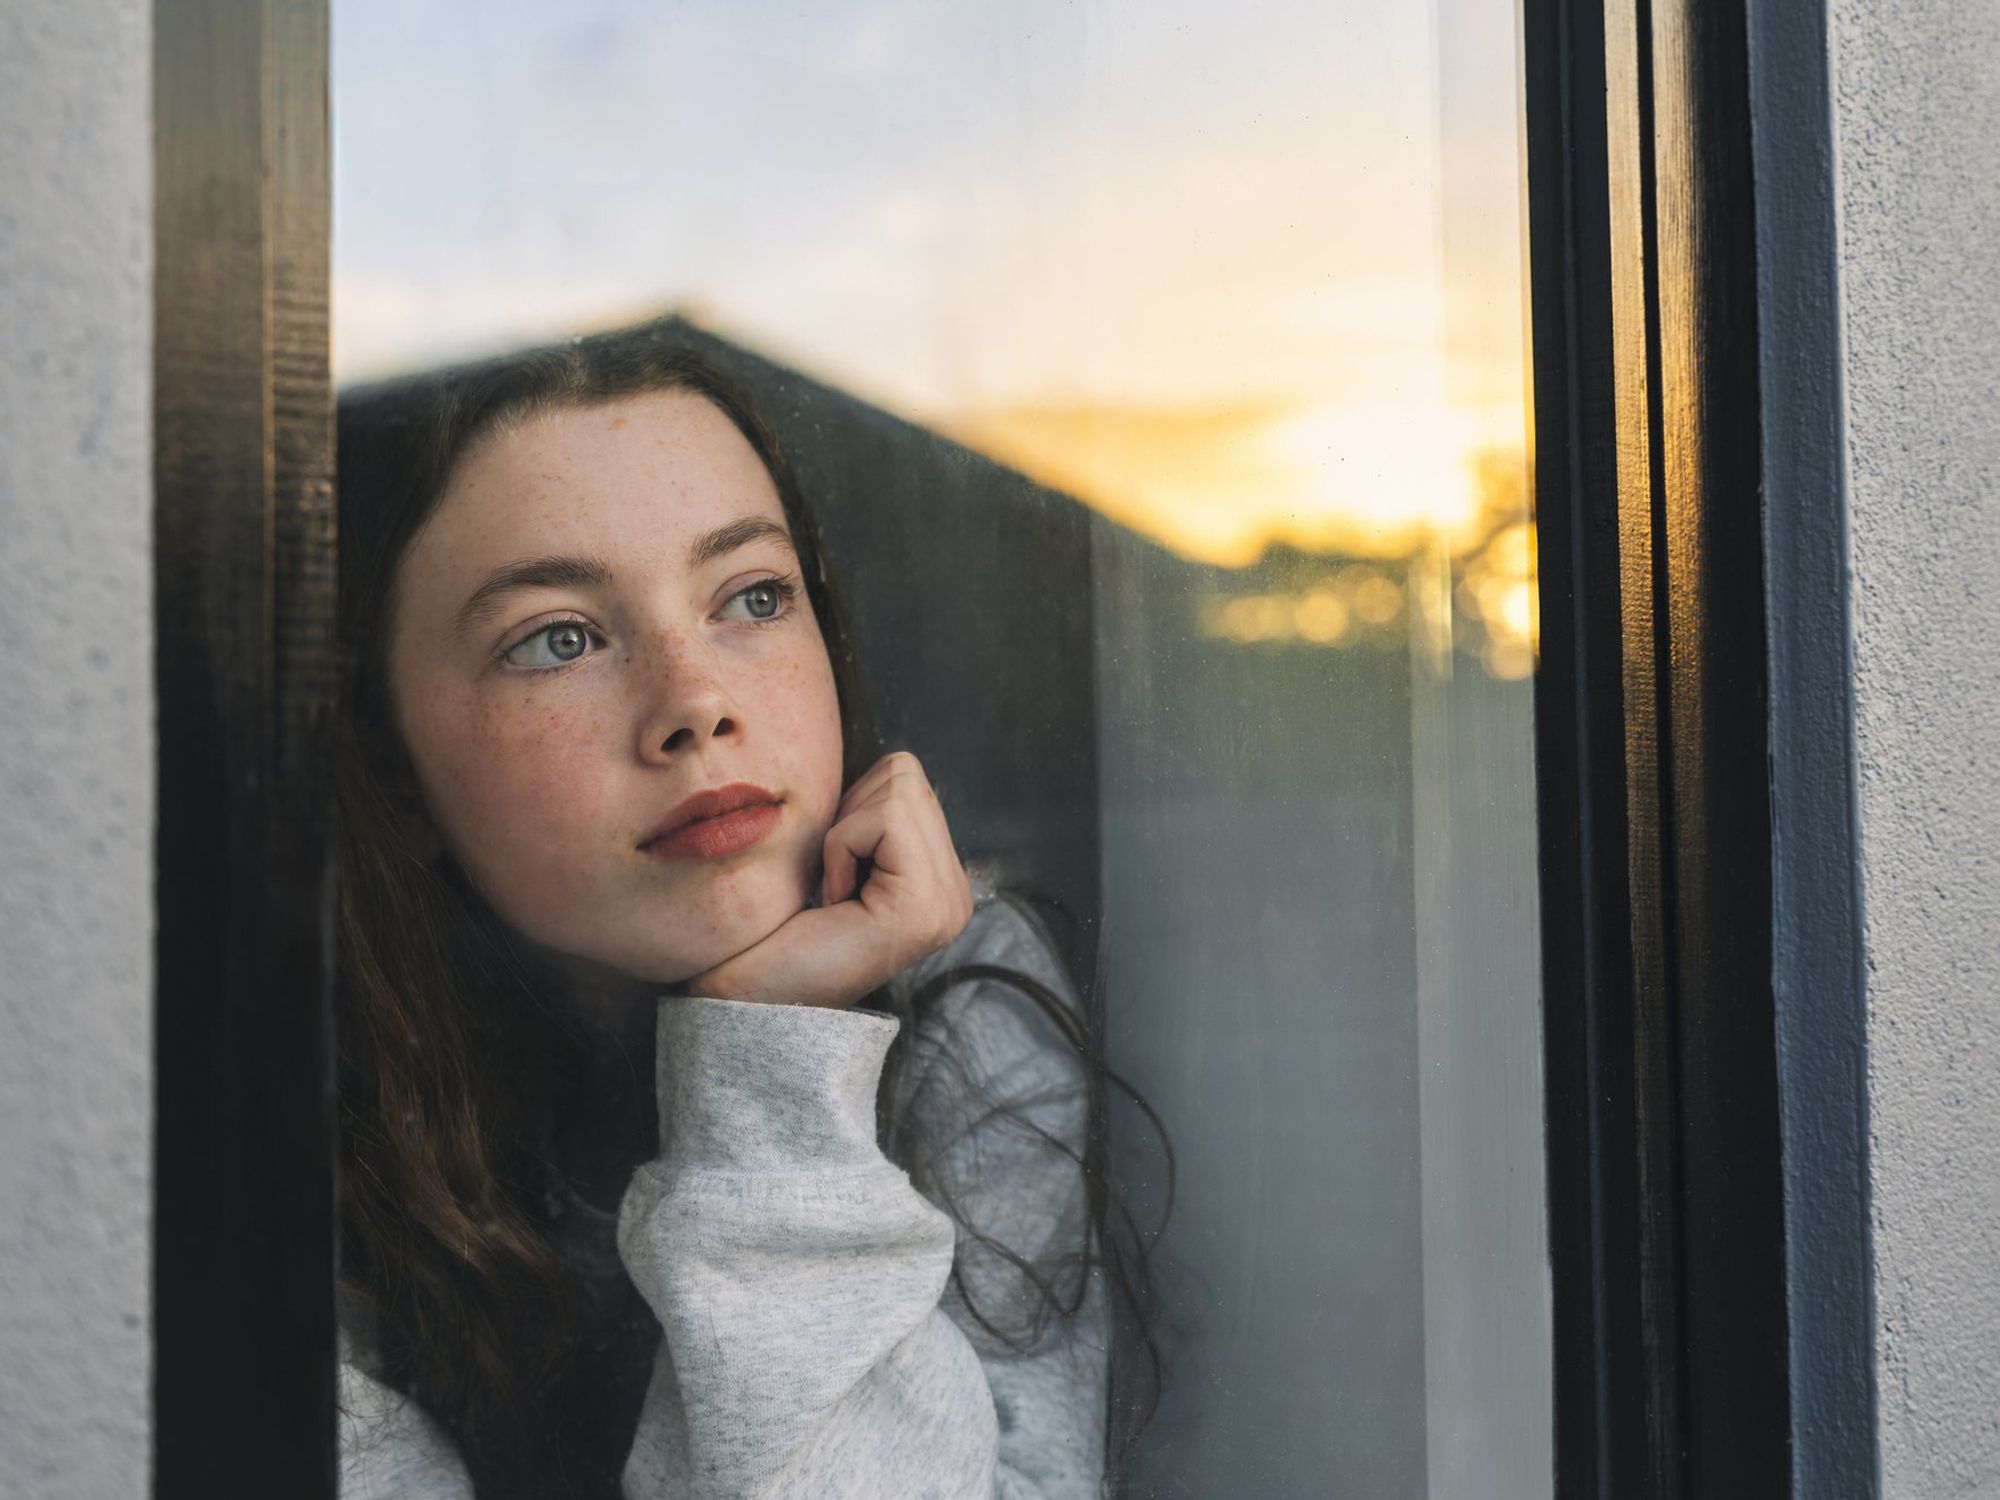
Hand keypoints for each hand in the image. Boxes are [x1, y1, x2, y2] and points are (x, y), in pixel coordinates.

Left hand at [684, 751, 974, 1007]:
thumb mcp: (830, 855)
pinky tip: (834, 900)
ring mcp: (948, 904)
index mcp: (939, 883)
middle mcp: (957, 896)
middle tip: (833, 883)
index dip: (850, 808)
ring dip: (845, 832)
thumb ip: (868, 813)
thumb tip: (887, 763)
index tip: (831, 873)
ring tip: (834, 892)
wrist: (743, 1000)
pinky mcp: (927, 908)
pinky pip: (886, 817)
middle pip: (906, 773)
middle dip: (851, 815)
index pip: (906, 777)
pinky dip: (842, 845)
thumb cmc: (769, 931)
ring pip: (900, 787)